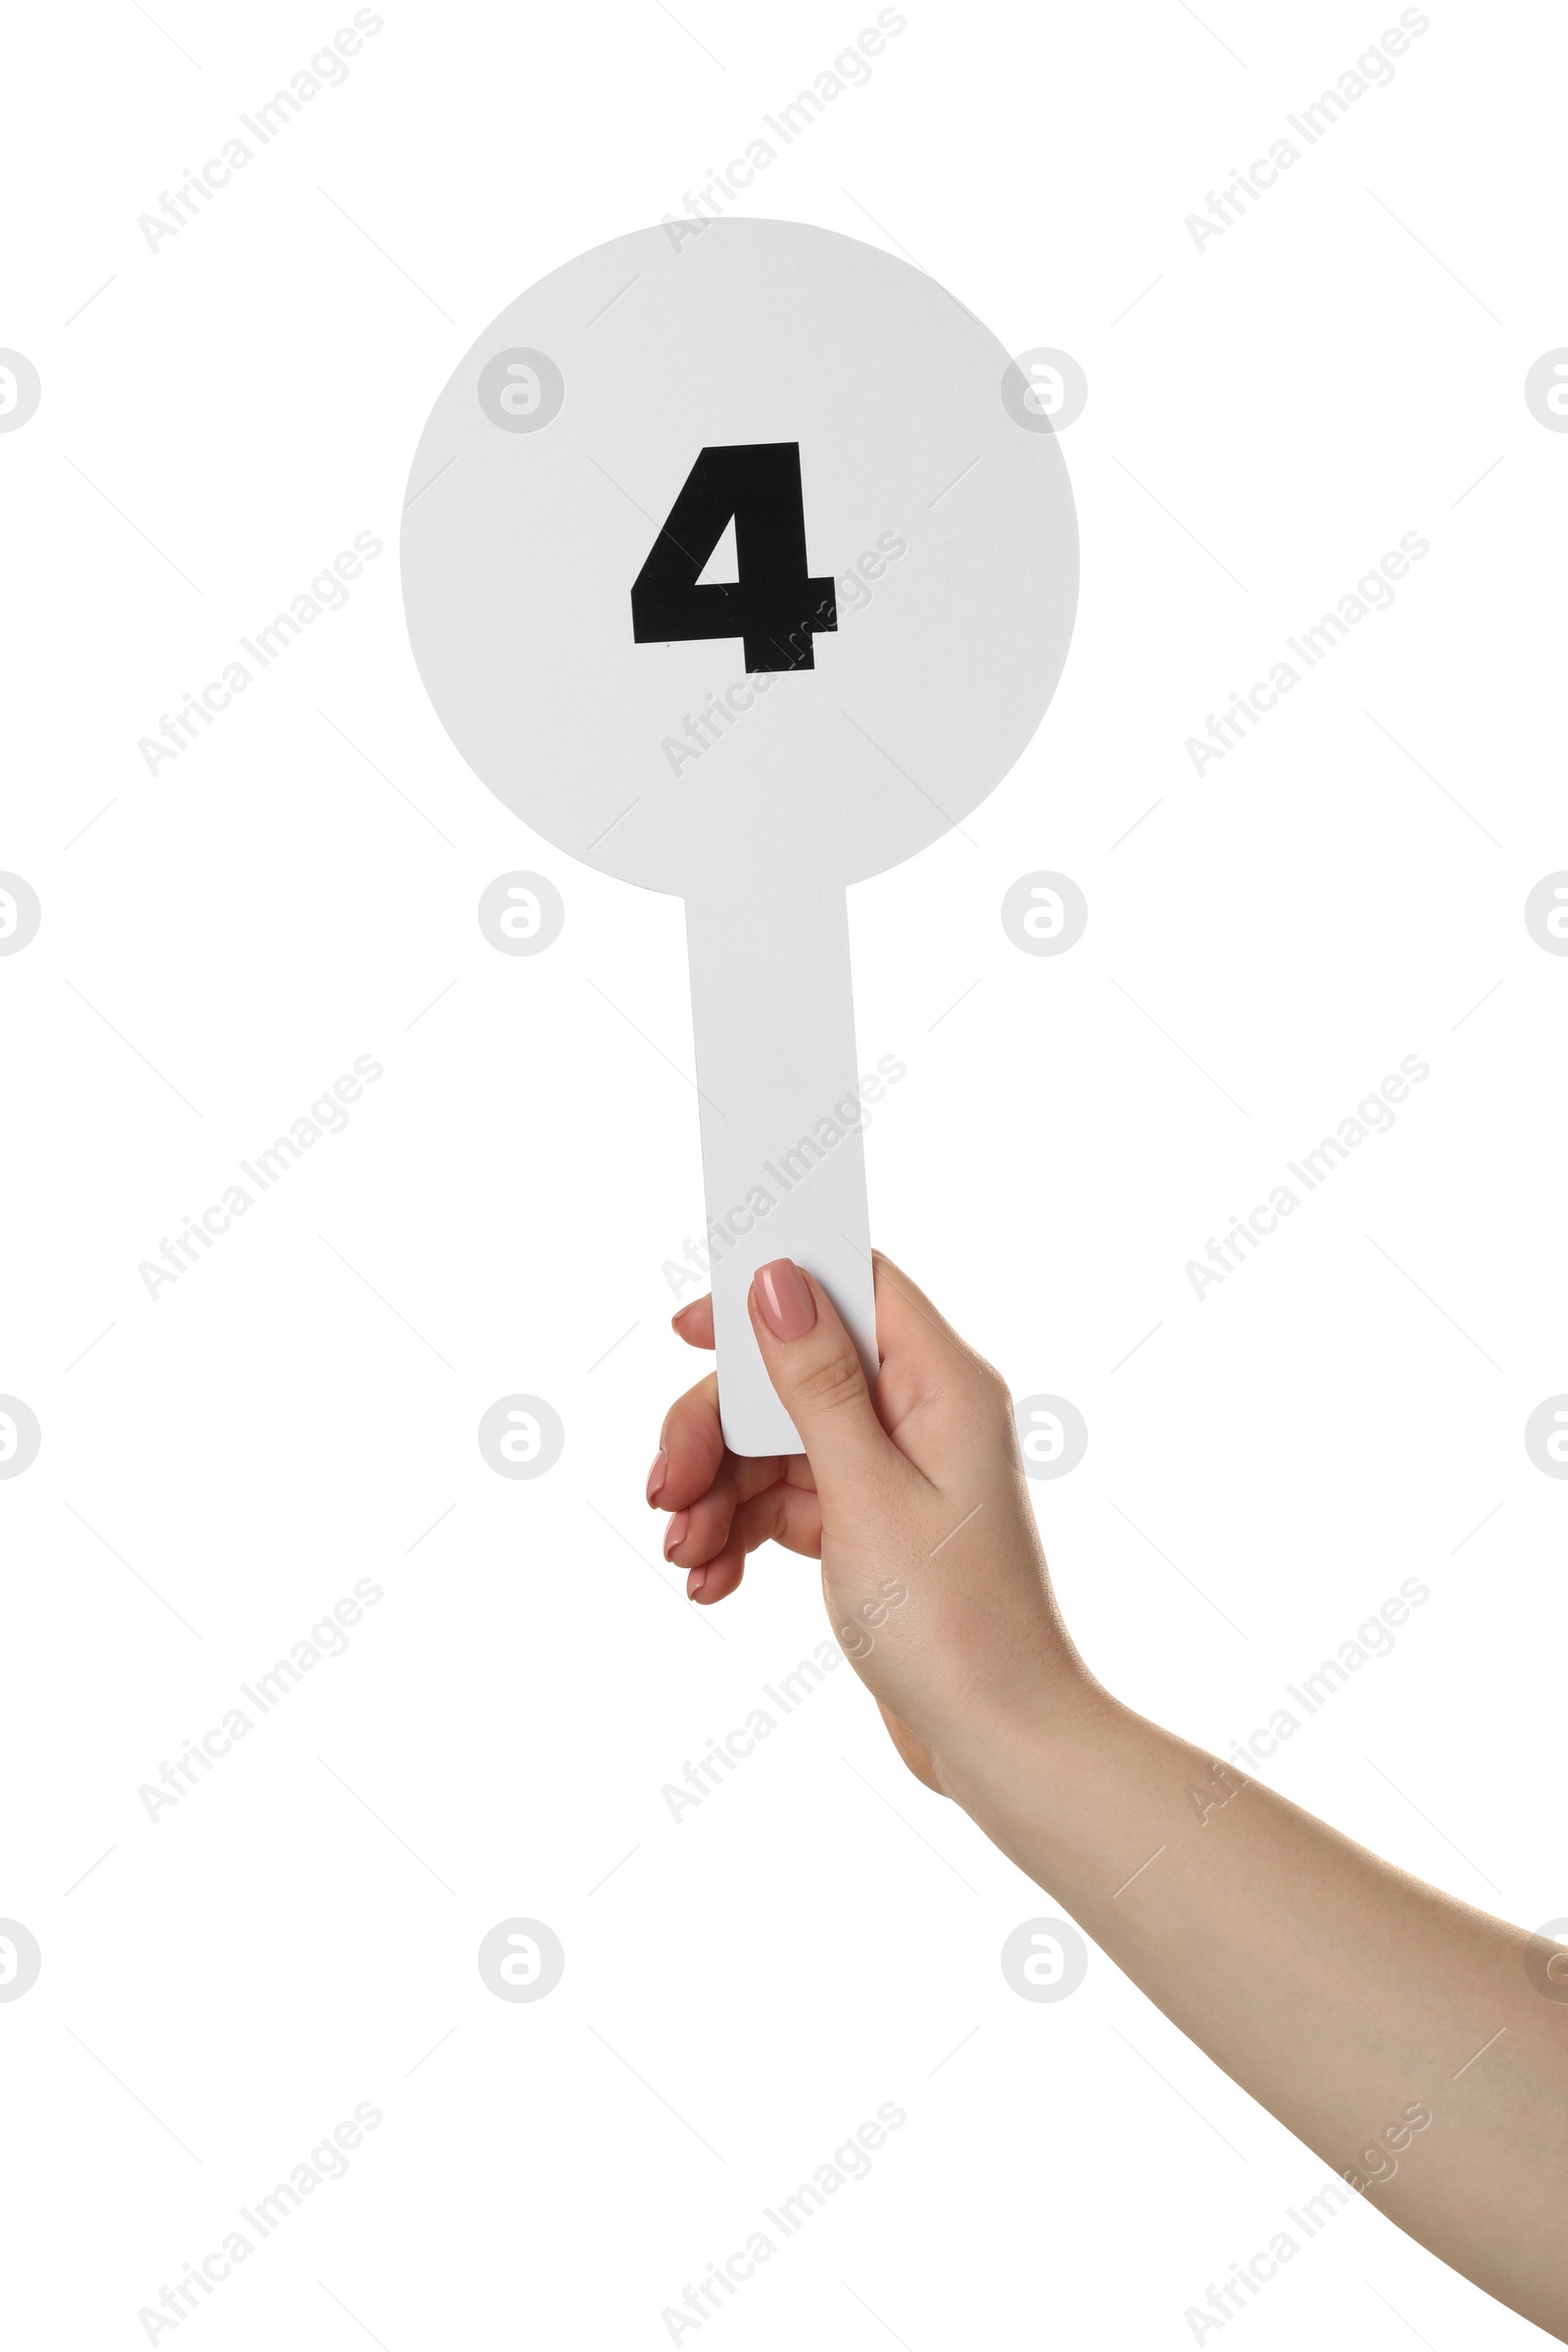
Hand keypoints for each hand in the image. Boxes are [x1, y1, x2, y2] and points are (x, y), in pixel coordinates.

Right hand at [646, 1252, 1097, 1795]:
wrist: (997, 1742)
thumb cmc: (954, 1622)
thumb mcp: (867, 1493)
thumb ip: (815, 1384)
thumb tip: (777, 1278)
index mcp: (942, 1384)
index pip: (851, 1286)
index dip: (767, 1291)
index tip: (688, 1328)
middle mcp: (921, 1415)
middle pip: (790, 1374)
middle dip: (715, 1429)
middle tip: (665, 1489)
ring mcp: (893, 1473)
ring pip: (775, 1443)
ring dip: (716, 1493)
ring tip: (684, 1555)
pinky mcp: (870, 1526)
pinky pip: (785, 1501)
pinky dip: (740, 1532)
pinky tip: (711, 1579)